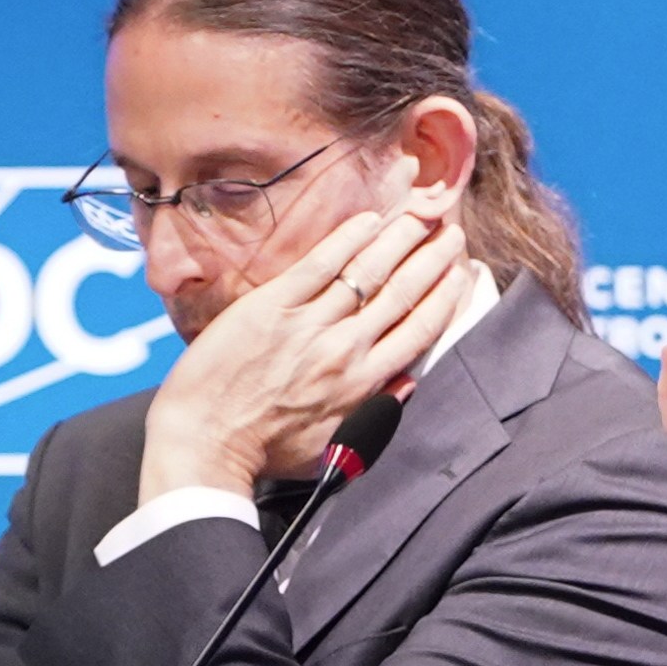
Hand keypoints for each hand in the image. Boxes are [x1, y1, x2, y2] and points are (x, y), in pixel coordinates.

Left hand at [138, 183, 469, 503]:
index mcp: (364, 384)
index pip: (419, 330)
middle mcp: (345, 349)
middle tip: (452, 231)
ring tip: (421, 214)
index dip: (445, 297)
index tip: (461, 273)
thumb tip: (407, 383)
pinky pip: (318, 265)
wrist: (205, 440)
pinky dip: (347, 239)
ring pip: (367, 272)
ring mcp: (309, 324)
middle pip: (402, 293)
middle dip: (433, 258)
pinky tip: (369, 219)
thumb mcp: (333, 446)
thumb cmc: (266, 451)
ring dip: (400, 239)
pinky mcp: (272, 306)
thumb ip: (374, 413)